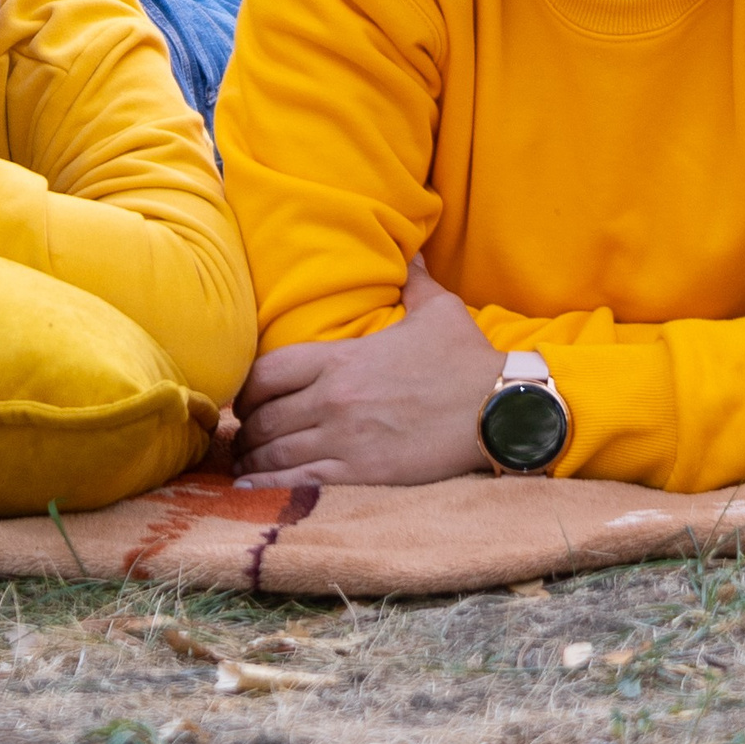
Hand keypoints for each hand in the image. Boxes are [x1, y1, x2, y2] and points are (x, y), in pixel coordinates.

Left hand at [232, 260, 502, 489]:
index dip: (248, 388)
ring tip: (246, 465)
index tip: (248, 399)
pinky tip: (249, 490)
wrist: (499, 409)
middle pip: (264, 417)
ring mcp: (345, 438)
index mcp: (342, 358)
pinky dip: (266, 487)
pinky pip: (297, 481)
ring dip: (254, 459)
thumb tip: (412, 253)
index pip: (268, 371)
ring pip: (275, 452)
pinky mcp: (361, 473)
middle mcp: (334, 398)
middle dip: (248, 429)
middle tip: (245, 437)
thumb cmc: (466, 360)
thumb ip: (414, 282)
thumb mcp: (438, 311)